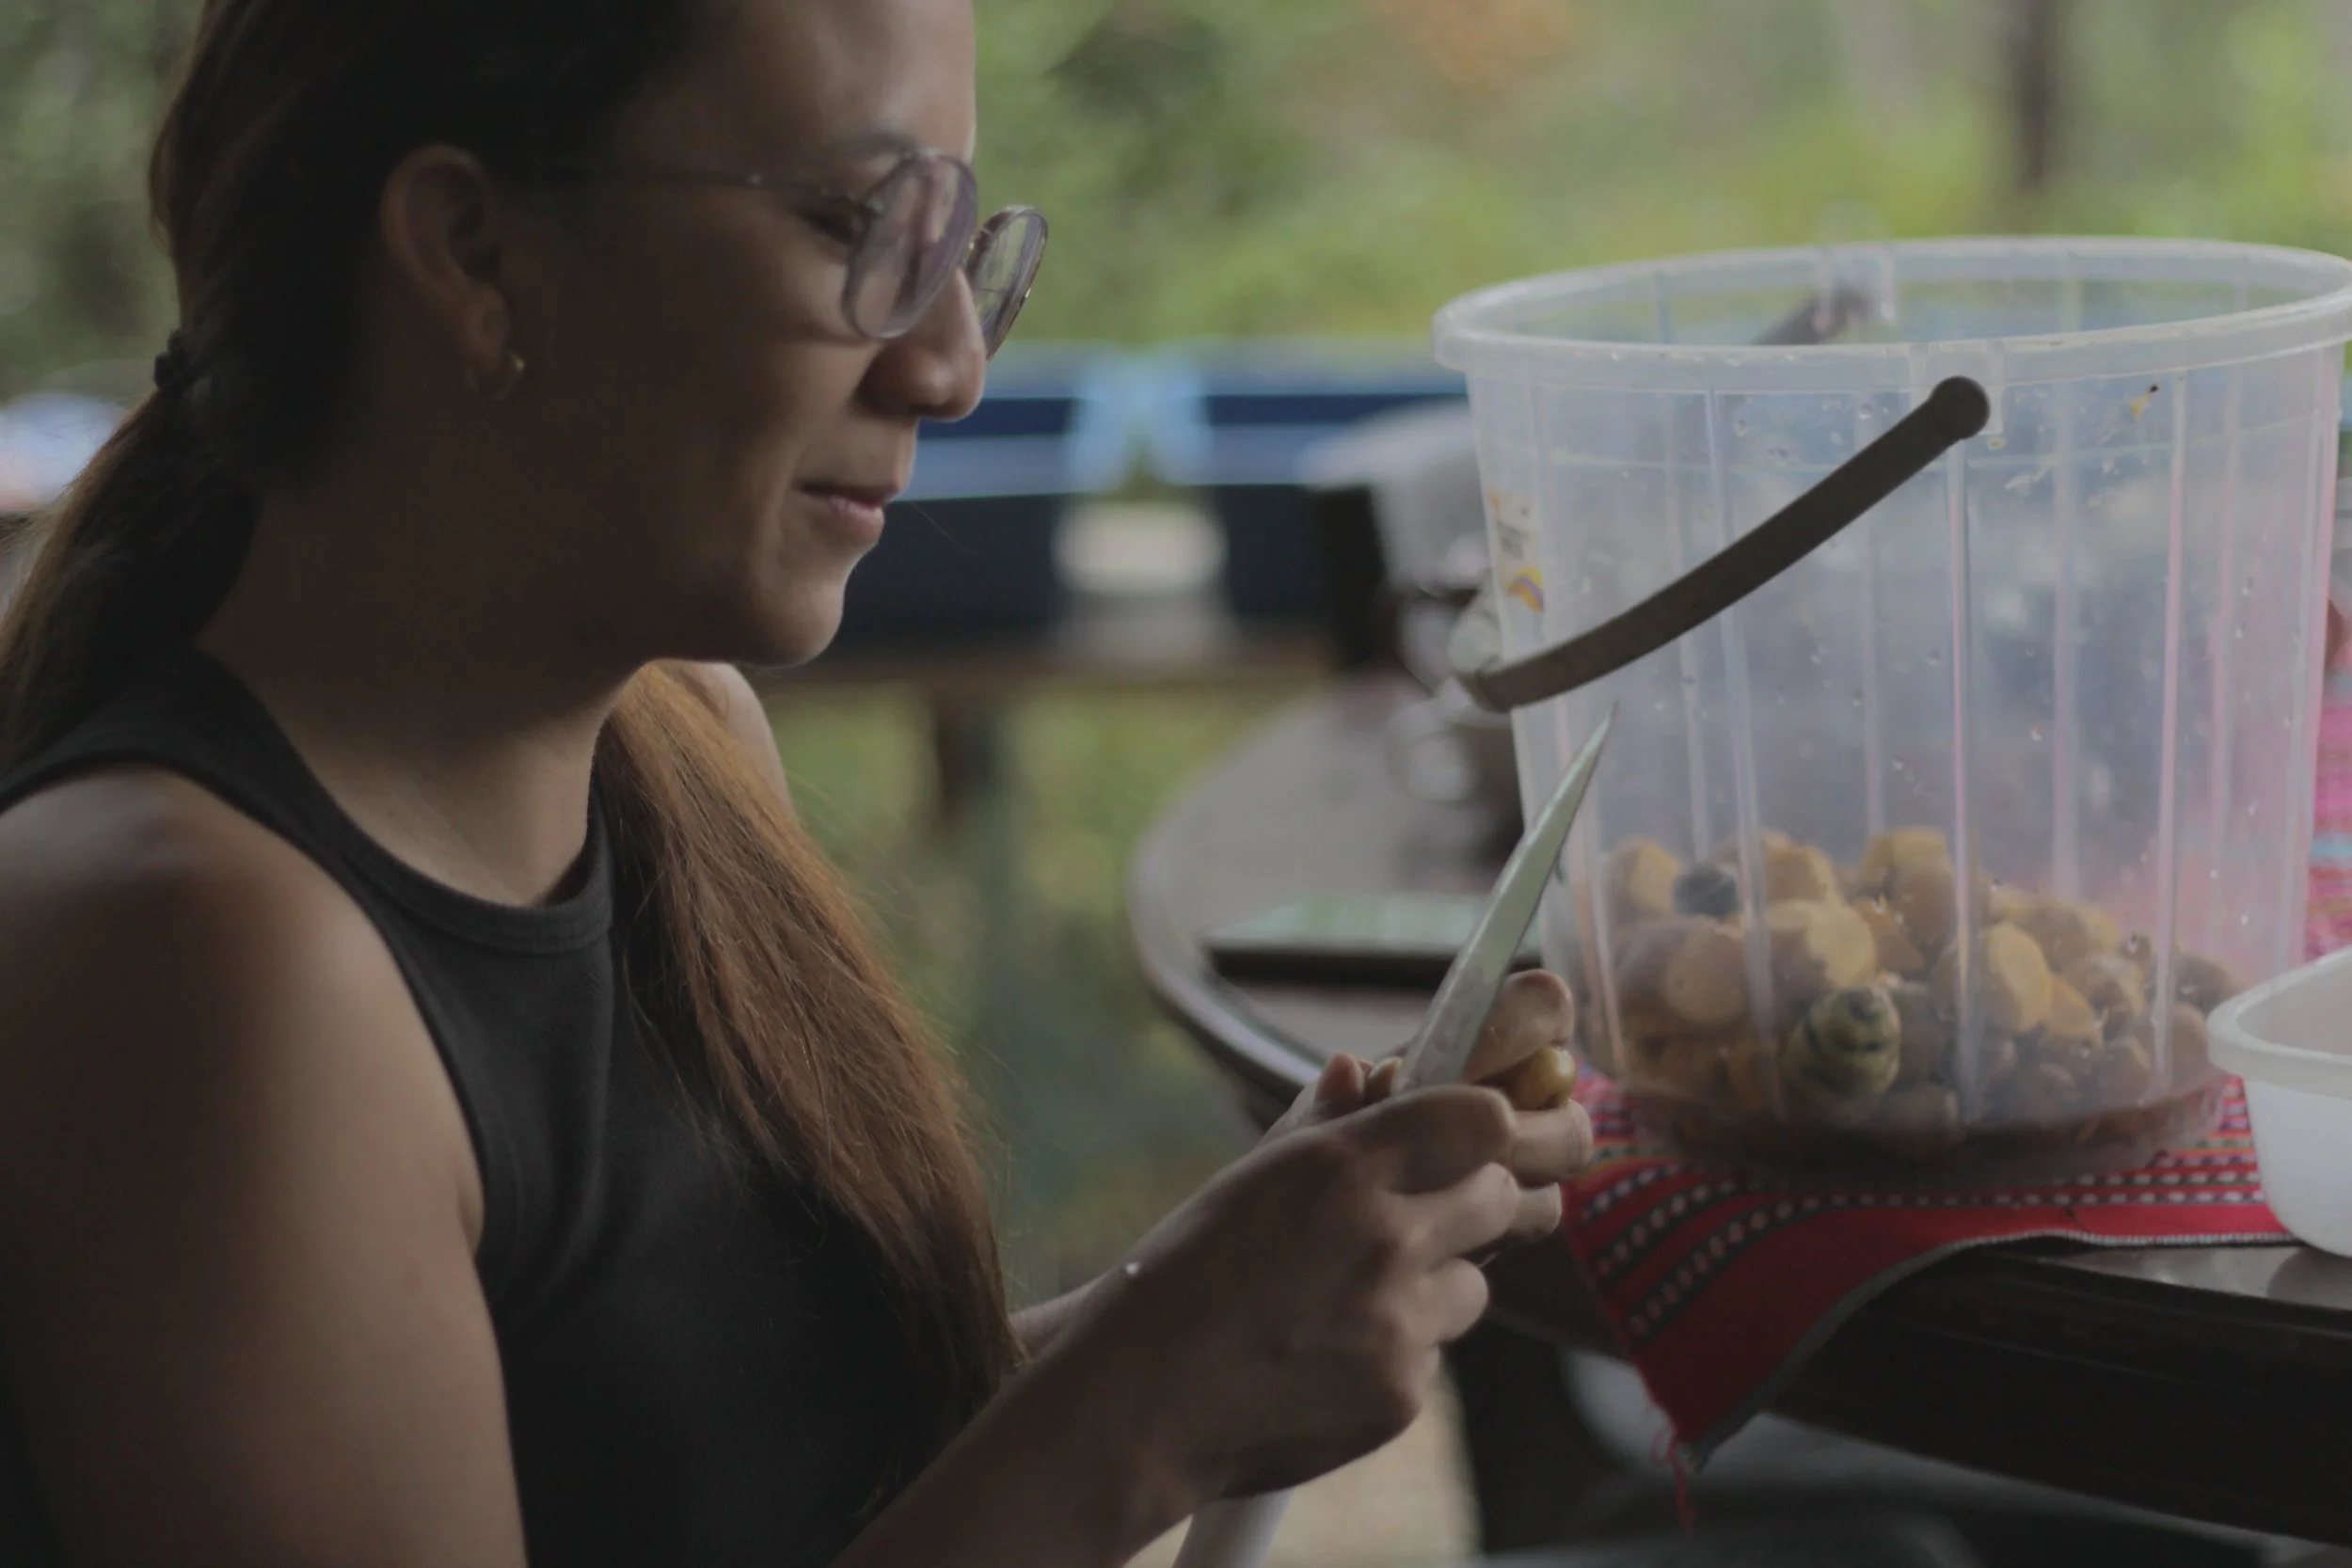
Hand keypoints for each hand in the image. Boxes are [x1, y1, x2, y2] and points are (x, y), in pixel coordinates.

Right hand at [1075, 972, 1596, 1502]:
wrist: (1139, 1402)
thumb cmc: (1181, 1277)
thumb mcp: (1247, 1182)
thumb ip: (1320, 1126)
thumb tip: (1359, 1070)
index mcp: (1339, 1165)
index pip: (1483, 1118)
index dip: (1487, 1126)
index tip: (1477, 1136)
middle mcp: (1383, 1234)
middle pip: (1502, 1196)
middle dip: (1477, 1200)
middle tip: (1430, 1215)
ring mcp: (1399, 1319)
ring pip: (1475, 1282)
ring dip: (1436, 1283)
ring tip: (1351, 1299)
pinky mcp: (1402, 1391)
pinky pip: (1434, 1353)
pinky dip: (1398, 1351)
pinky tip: (1330, 1355)